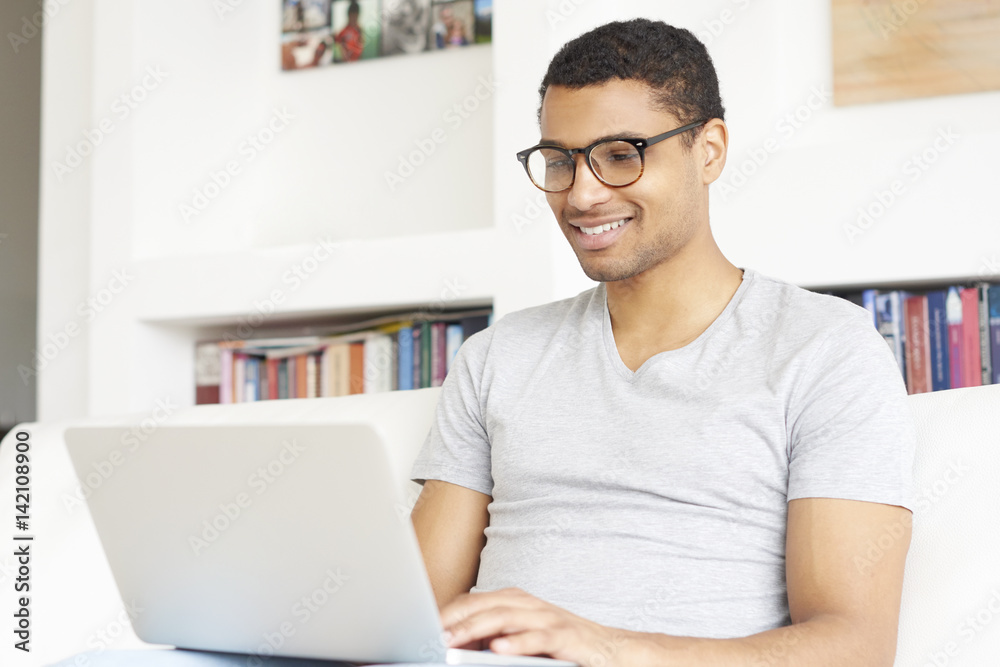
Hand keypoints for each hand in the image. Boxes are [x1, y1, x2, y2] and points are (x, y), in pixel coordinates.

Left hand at [440, 587, 639, 666]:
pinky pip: (538, 638)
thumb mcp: (522, 638)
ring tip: (451, 641)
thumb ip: (493, 636)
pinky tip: (498, 650)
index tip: (423, 626)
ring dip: (476, 628)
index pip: (474, 600)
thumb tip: (456, 642)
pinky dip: (517, 643)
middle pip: (485, 605)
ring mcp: (548, 618)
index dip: (448, 611)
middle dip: (455, 619)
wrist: (611, 650)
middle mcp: (529, 604)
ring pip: (506, 617)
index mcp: (516, 601)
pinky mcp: (566, 637)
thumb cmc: (561, 645)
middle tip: (430, 634)